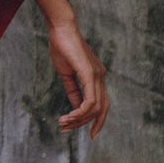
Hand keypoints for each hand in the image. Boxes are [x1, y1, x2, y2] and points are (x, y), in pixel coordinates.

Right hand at [46, 19, 108, 138]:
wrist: (61, 28)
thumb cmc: (62, 47)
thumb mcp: (67, 74)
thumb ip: (73, 90)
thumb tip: (76, 107)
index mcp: (96, 77)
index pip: (102, 104)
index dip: (97, 121)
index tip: (89, 134)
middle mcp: (100, 77)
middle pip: (102, 109)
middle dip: (87, 124)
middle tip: (66, 130)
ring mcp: (97, 75)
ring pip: (96, 107)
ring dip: (79, 119)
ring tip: (63, 122)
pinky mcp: (89, 73)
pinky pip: (90, 99)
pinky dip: (81, 111)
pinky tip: (70, 115)